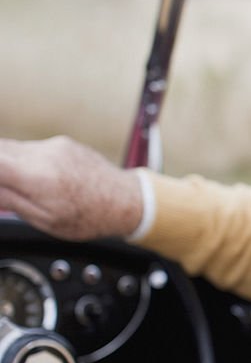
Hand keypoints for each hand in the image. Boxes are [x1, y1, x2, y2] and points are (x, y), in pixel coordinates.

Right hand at [0, 136, 142, 239]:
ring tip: (25, 188)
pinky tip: (40, 179)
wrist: (126, 201)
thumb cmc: (90, 216)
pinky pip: (31, 148)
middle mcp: (45, 154)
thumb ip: (8, 200)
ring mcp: (55, 145)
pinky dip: (24, 161)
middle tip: (6, 187)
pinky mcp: (62, 143)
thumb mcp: (44, 219)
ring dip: (6, 164)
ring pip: (12, 148)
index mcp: (37, 176)